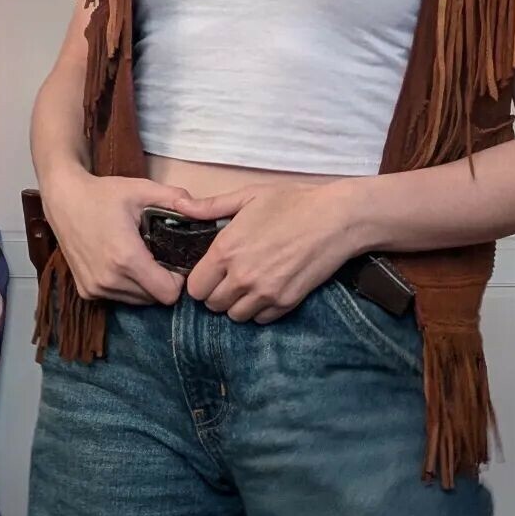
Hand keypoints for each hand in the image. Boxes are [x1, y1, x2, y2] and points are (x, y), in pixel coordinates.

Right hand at [39, 165, 194, 306]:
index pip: (168, 294)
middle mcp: (110, 279)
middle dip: (162, 281)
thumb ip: (175, 198)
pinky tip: (123, 263)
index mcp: (126, 258)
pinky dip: (127, 286)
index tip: (176, 261)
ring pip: (137, 301)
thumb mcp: (142, 189)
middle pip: (154, 298)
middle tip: (160, 256)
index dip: (178, 279)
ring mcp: (95, 288)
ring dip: (145, 285)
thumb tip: (201, 208)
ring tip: (141, 257)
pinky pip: (119, 298)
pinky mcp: (86, 291)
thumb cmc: (103, 194)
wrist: (64, 199)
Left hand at [178, 182, 356, 322]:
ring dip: (238, 304)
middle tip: (230, 277)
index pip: (195, 287)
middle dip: (217, 293)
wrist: (335, 219)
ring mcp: (265, 293)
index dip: (200, 280)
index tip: (211, 272)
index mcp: (226, 250)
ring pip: (235, 316)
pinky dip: (261, 309)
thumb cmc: (292, 202)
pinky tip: (268, 289)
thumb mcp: (248, 196)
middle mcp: (241, 276)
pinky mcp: (286, 302)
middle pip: (212, 305)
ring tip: (249, 285)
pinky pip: (261, 319)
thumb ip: (210, 207)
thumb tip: (179, 207)